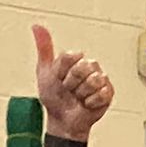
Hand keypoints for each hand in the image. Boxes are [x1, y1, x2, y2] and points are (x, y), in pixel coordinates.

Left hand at [32, 24, 112, 139]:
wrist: (62, 120)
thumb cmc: (54, 98)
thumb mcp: (44, 71)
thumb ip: (44, 48)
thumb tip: (36, 26)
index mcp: (76, 59)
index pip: (71, 57)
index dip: (62, 72)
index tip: (59, 80)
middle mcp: (90, 66)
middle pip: (83, 67)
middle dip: (72, 83)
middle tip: (69, 90)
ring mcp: (101, 80)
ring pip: (93, 81)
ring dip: (82, 93)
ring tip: (79, 97)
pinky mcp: (108, 94)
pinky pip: (101, 94)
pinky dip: (91, 102)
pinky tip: (87, 104)